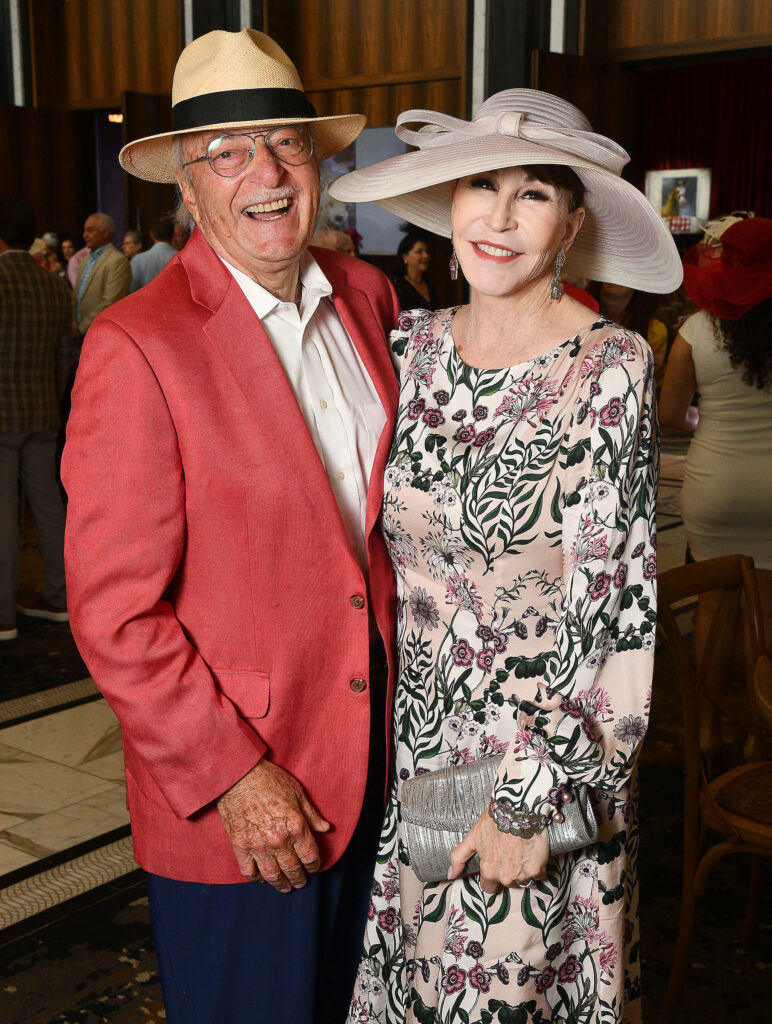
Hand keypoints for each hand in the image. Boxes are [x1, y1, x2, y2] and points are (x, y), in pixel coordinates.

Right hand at [216, 758, 329, 891]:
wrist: (239, 775)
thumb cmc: (270, 780)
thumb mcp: (297, 792)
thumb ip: (312, 814)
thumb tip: (326, 828)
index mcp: (296, 826)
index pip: (310, 856)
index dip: (314, 865)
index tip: (314, 867)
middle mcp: (279, 840)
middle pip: (293, 869)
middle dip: (299, 878)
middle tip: (301, 882)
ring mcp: (258, 845)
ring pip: (272, 875)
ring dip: (280, 884)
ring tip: (285, 887)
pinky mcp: (240, 846)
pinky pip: (249, 871)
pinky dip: (256, 878)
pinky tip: (261, 878)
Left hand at [448, 809, 548, 893]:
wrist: (518, 810)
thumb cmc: (494, 821)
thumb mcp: (472, 837)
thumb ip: (459, 857)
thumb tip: (450, 875)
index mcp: (489, 872)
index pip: (488, 887)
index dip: (492, 877)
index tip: (497, 864)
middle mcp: (505, 877)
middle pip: (507, 882)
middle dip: (508, 871)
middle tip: (510, 852)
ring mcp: (522, 875)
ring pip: (523, 879)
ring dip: (523, 868)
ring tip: (521, 849)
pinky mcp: (537, 869)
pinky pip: (538, 874)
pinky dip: (537, 865)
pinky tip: (532, 851)